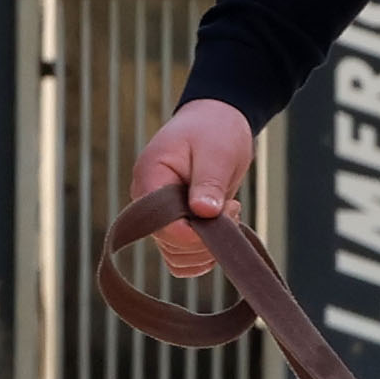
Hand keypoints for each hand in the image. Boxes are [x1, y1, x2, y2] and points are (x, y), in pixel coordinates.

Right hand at [128, 100, 257, 276]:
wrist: (217, 121)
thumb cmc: (214, 129)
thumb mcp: (216, 151)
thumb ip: (208, 181)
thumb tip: (204, 211)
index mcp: (150, 179)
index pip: (164, 225)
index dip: (197, 232)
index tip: (225, 210)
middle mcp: (148, 202)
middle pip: (170, 245)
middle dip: (207, 238)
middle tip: (230, 208)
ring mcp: (161, 216)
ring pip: (176, 257)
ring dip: (207, 248)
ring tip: (227, 214)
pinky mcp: (175, 224)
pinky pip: (183, 256)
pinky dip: (204, 254)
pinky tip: (222, 228)